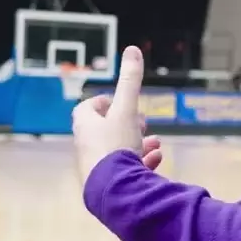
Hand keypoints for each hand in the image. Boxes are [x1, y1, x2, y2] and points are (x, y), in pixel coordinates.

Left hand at [71, 46, 162, 185]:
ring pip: (115, 150)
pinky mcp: (108, 186)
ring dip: (135, 143)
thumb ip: (130, 80)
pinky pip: (123, 170)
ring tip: (154, 142)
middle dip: (125, 124)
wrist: (113, 191)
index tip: (119, 102)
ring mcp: (96, 168)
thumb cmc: (115, 146)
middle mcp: (86, 146)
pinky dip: (140, 162)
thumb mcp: (126, 109)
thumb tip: (132, 49)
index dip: (103, 103)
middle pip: (103, 130)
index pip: (86, 109)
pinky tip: (156, 160)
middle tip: (142, 122)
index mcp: (85, 126)